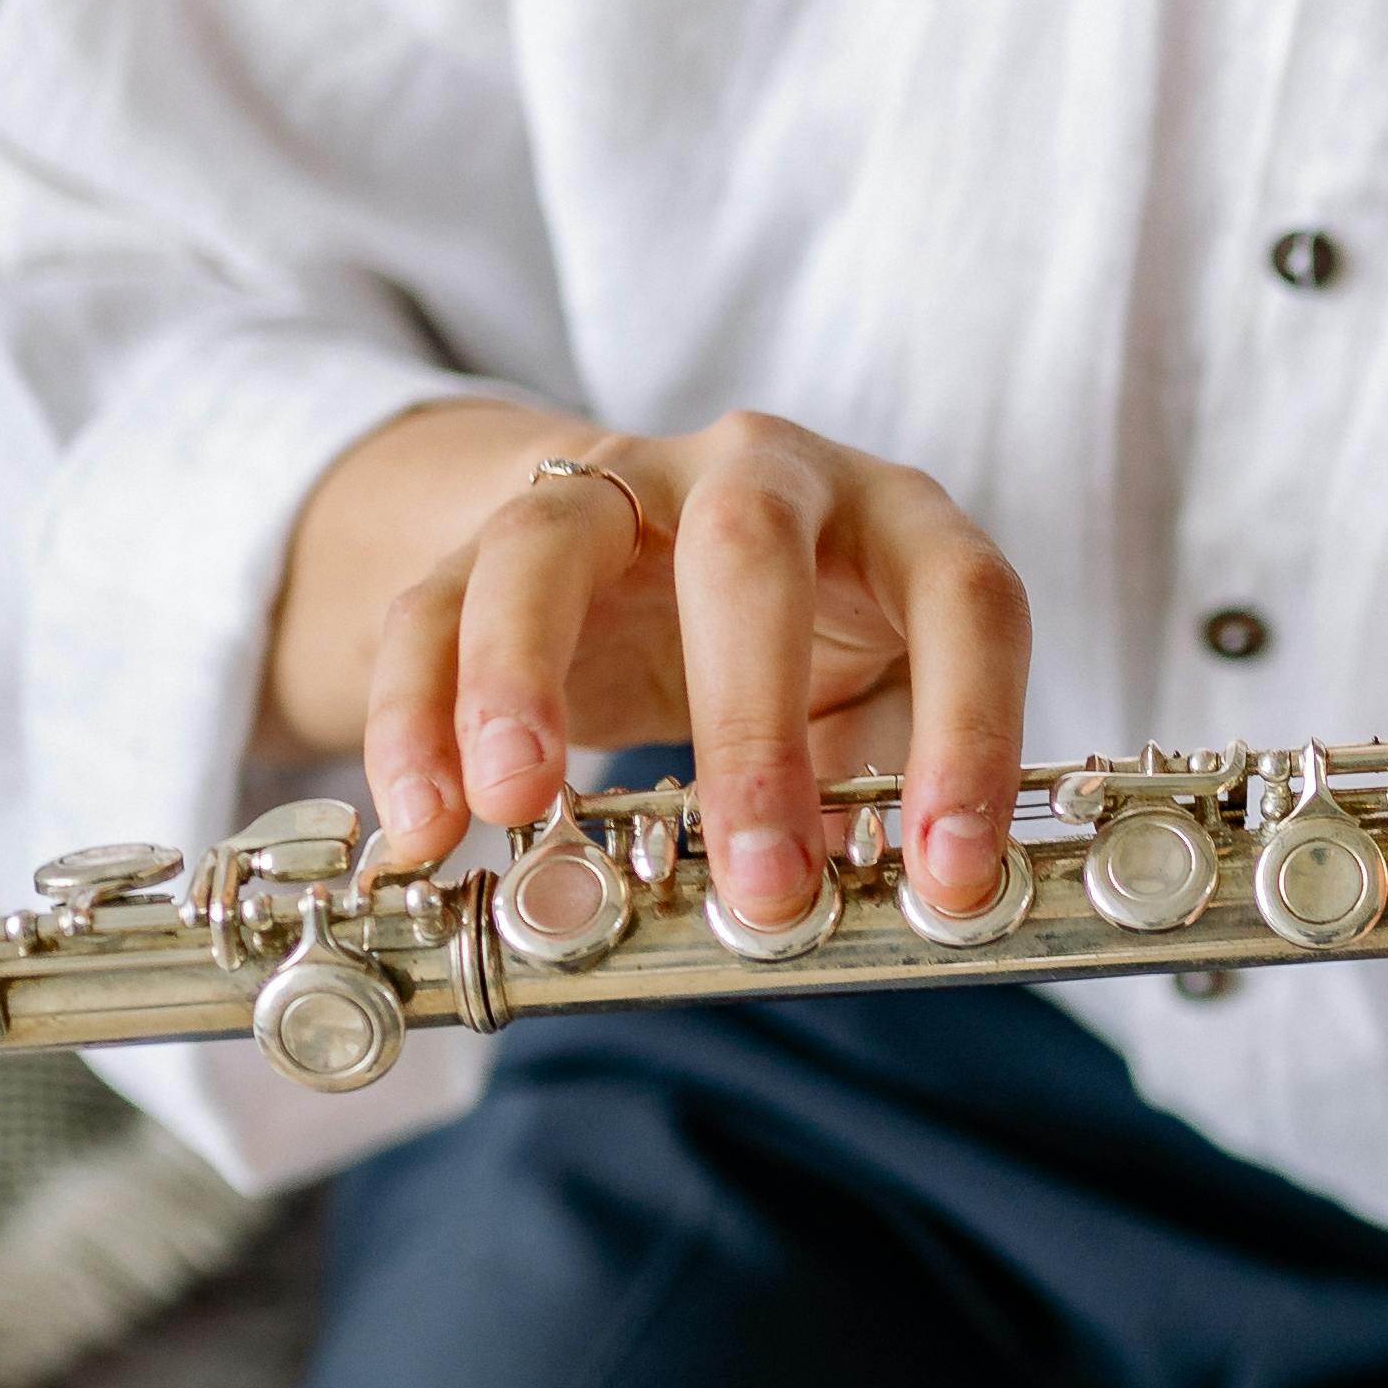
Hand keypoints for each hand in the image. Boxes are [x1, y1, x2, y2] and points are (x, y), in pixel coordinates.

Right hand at [267, 397, 1032, 924]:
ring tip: (518, 808)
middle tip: (756, 882)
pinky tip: (423, 825)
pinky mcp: (492, 534)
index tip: (952, 875)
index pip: (962, 598)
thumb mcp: (873, 710)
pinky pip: (432, 608)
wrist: (655, 554)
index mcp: (893, 518)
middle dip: (751, 725)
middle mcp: (759, 472)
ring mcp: (614, 487)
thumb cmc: (809, 653)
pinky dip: (416, 718)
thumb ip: (882, 797)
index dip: (971, 734)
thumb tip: (882, 914)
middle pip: (749, 548)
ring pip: (546, 543)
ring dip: (520, 679)